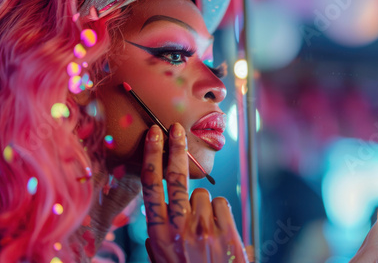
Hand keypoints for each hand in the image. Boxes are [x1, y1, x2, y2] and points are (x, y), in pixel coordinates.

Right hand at [141, 123, 248, 262]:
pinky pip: (221, 203)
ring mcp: (203, 228)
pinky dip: (219, 212)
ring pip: (201, 194)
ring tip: (206, 228)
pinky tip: (219, 230)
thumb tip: (153, 229)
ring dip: (203, 205)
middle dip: (176, 148)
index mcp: (158, 234)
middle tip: (177, 129)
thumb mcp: (163, 262)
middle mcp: (179, 227)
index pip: (151, 186)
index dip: (152, 157)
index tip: (154, 136)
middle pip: (176, 177)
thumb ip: (157, 243)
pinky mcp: (226, 230)